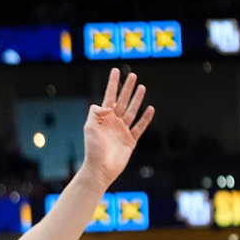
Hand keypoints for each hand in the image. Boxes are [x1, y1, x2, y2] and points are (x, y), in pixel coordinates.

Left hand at [81, 68, 154, 186]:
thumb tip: (104, 104)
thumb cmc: (93, 149)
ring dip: (137, 99)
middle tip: (133, 75)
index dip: (113, 84)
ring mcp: (123, 130)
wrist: (100, 169)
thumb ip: (95, 114)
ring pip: (132, 111)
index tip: (115, 71)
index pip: (109, 96)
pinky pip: (140, 127)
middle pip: (123, 101)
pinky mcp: (131, 140)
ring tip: (142, 87)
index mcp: (103, 118)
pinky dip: (145, 118)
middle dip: (127, 88)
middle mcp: (113, 122)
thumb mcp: (90, 128)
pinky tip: (150, 108)